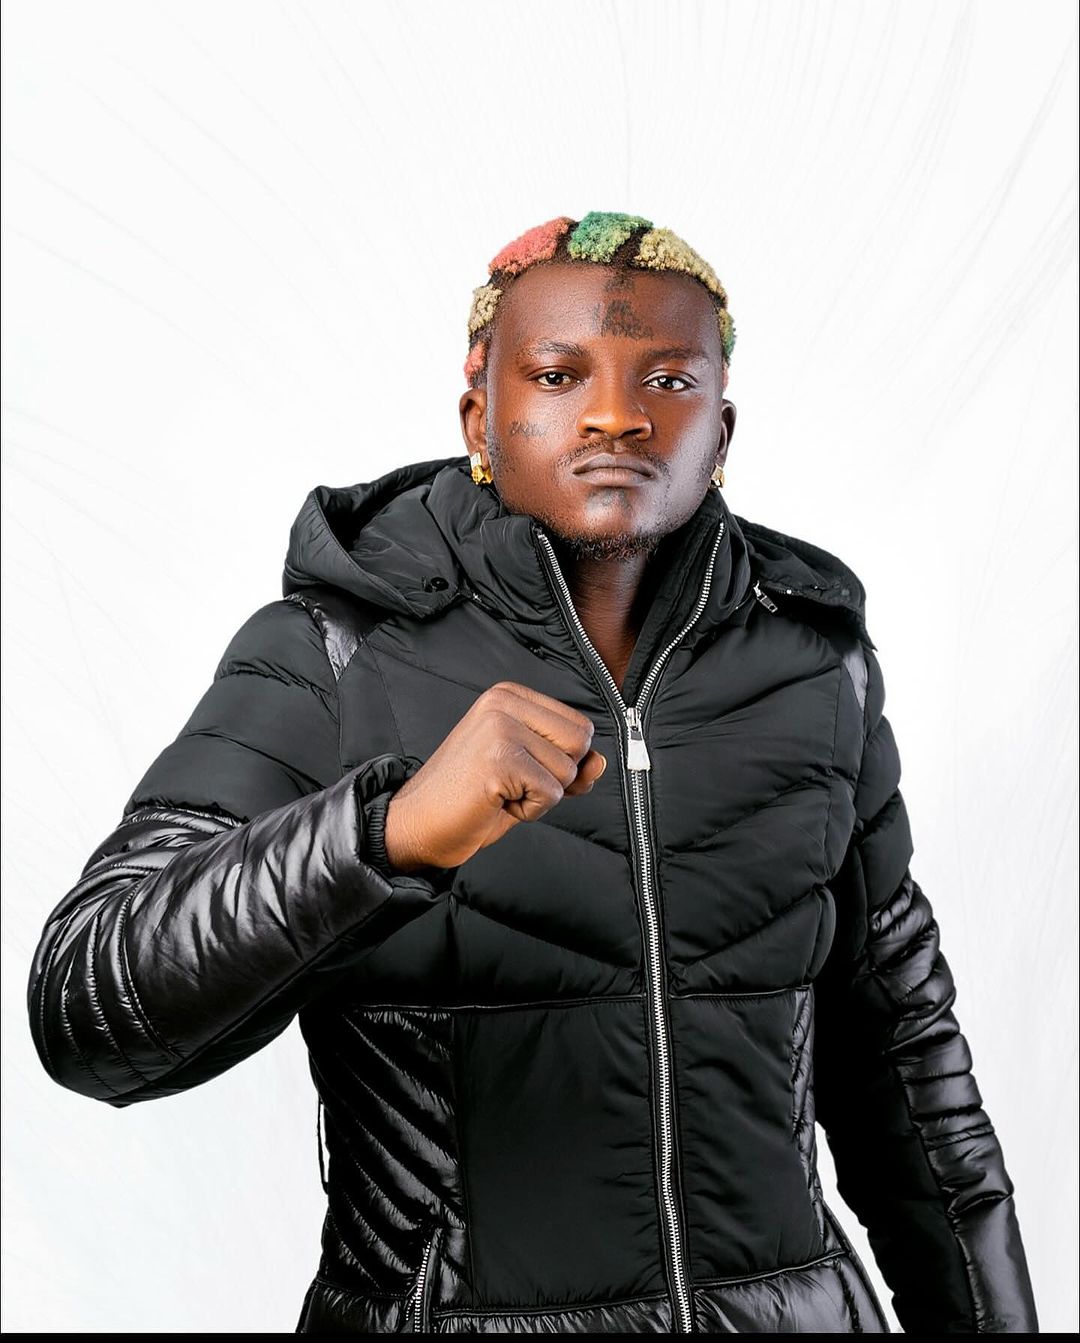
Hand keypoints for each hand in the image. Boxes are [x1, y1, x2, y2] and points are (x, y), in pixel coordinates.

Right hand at [383, 681, 607, 872]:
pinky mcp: (499, 760)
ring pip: (567, 772)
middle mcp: (503, 703)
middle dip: (556, 777)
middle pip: (580, 744)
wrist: (415, 824)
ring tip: (498, 792)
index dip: (561, 761)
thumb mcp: (527, 775)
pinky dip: (529, 811)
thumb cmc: (469, 799)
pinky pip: (550, 794)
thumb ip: (567, 764)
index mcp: (508, 696)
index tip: (519, 770)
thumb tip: (601, 762)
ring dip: (539, 796)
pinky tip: (494, 802)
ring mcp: (500, 729)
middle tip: (510, 783)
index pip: (579, 726)